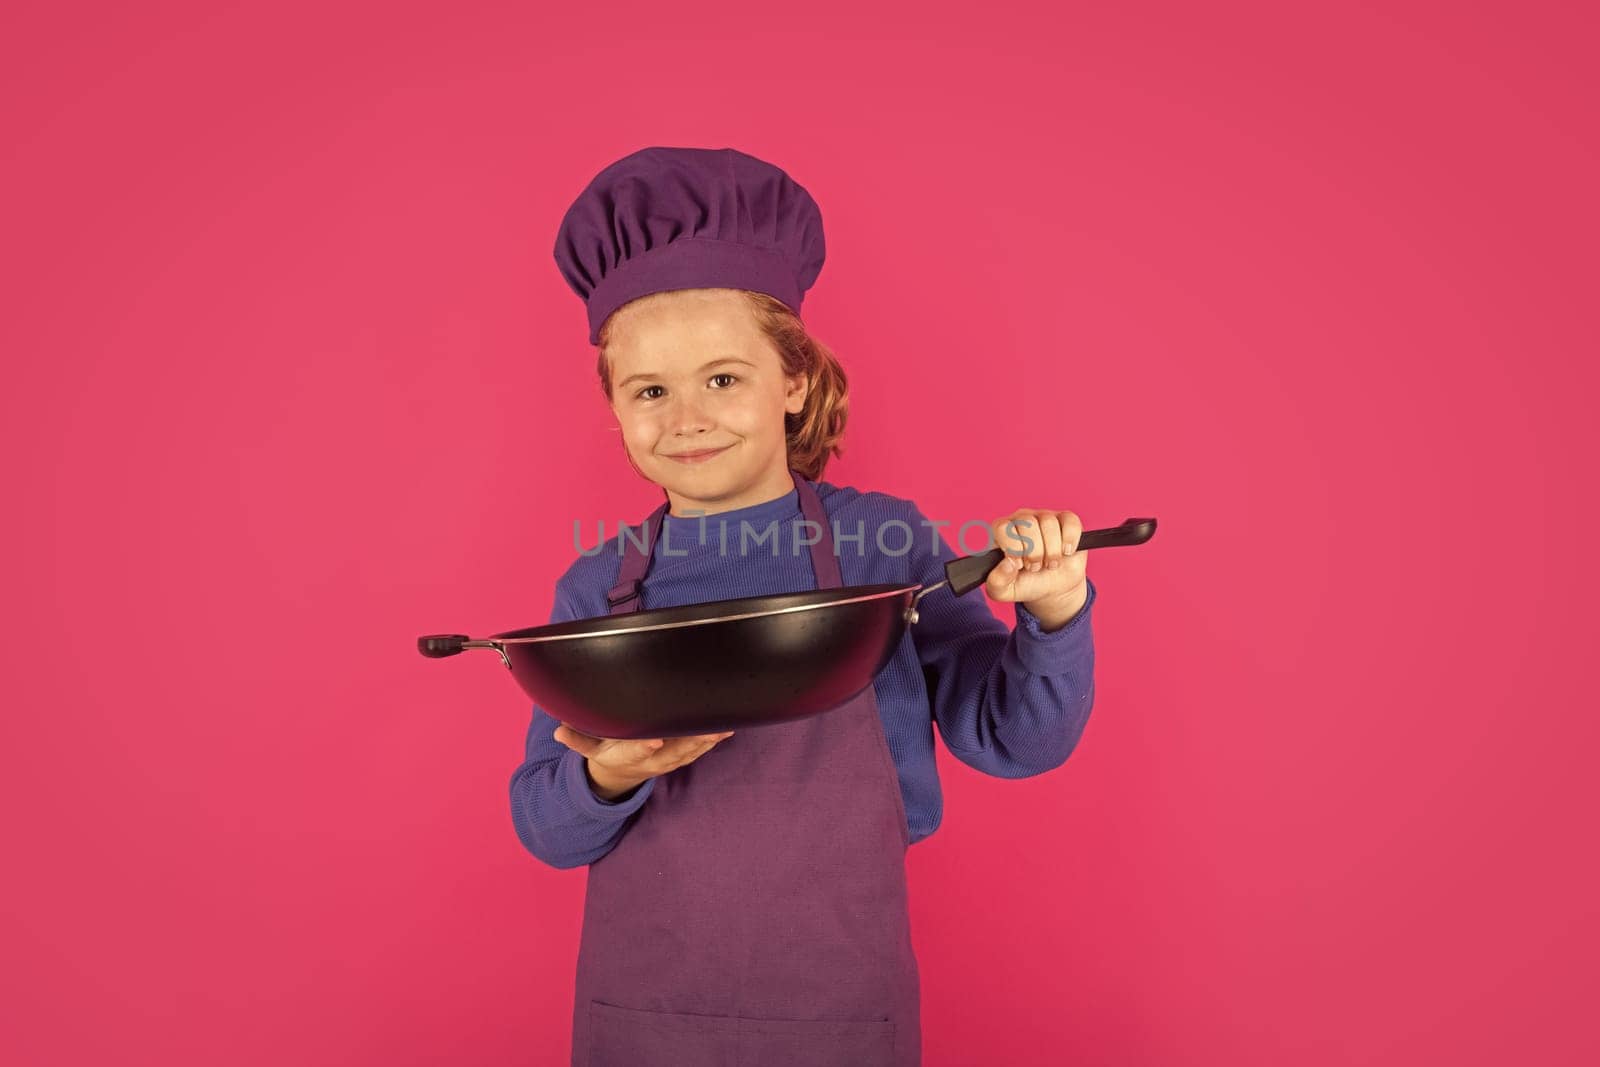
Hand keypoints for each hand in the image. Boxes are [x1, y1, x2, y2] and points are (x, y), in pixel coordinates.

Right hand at [553, 723, 735, 799]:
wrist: (620, 775)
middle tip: (706, 730)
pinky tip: (726, 730)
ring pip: (689, 752)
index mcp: (626, 757)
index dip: (644, 747)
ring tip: (722, 728)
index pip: (634, 751)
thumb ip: (576, 739)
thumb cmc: (605, 753)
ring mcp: (666, 761)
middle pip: (671, 752)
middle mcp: (649, 761)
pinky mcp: (679, 758)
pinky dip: (711, 742)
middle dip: (689, 742)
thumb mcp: (588, 748)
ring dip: (706, 742)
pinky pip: (697, 751)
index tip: (654, 740)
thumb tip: (559, 730)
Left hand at [983, 508, 1089, 630]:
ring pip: (1049, 523)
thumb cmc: (1026, 583)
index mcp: (1002, 531)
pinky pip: (1070, 522)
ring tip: (1050, 563)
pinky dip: (1070, 540)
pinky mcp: (1066, 520)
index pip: (1002, 527)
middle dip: (1034, 552)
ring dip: (1052, 551)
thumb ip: (997, 581)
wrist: (1054, 588)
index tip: (1019, 565)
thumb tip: (1007, 563)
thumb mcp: (1004, 590)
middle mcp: (1022, 519)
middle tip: (1035, 566)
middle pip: (1027, 524)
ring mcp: (1044, 517)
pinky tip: (1066, 552)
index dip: (1013, 548)